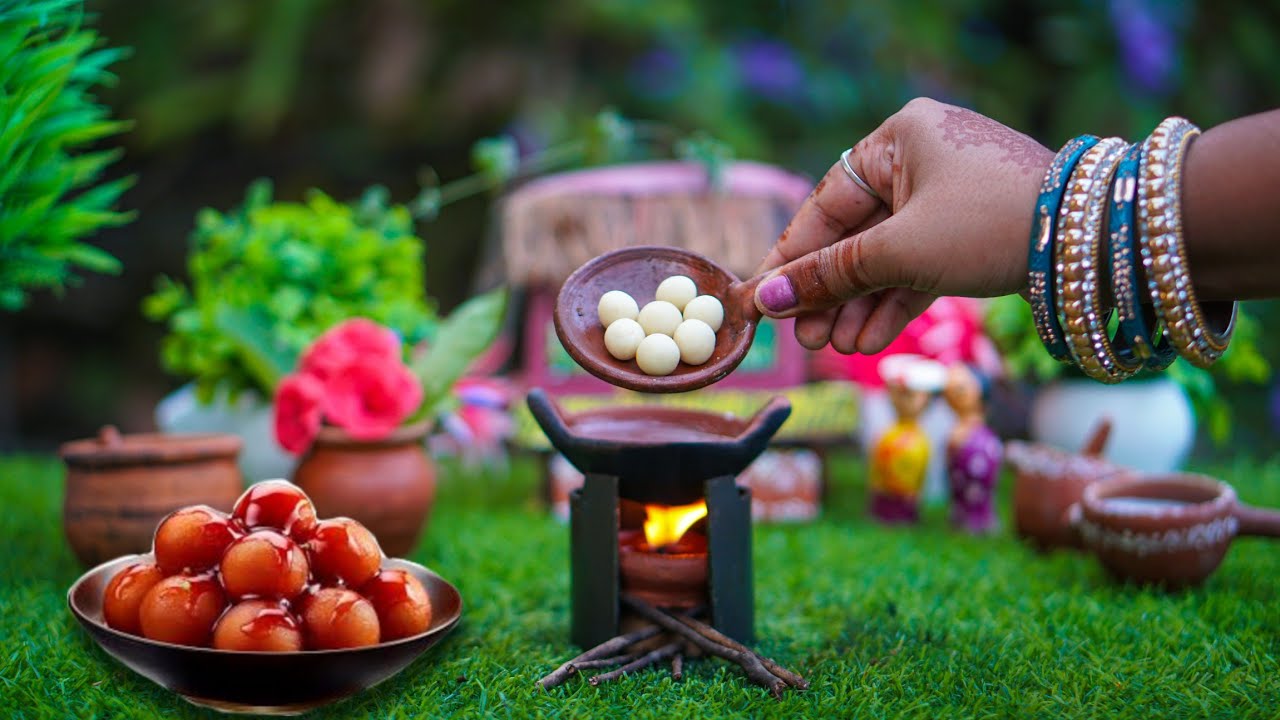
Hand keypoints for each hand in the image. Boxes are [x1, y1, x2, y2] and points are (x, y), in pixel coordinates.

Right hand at [753, 97, 1053, 353]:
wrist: (1091, 240)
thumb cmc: (989, 223)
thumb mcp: (900, 252)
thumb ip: (830, 276)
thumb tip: (768, 300)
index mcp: (899, 139)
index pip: (826, 204)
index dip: (792, 257)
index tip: (762, 298)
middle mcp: (921, 159)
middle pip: (855, 234)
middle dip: (828, 292)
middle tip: (801, 337)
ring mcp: (948, 196)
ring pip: (886, 256)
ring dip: (858, 305)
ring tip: (834, 348)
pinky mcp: (971, 231)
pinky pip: (918, 266)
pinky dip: (894, 302)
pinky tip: (867, 341)